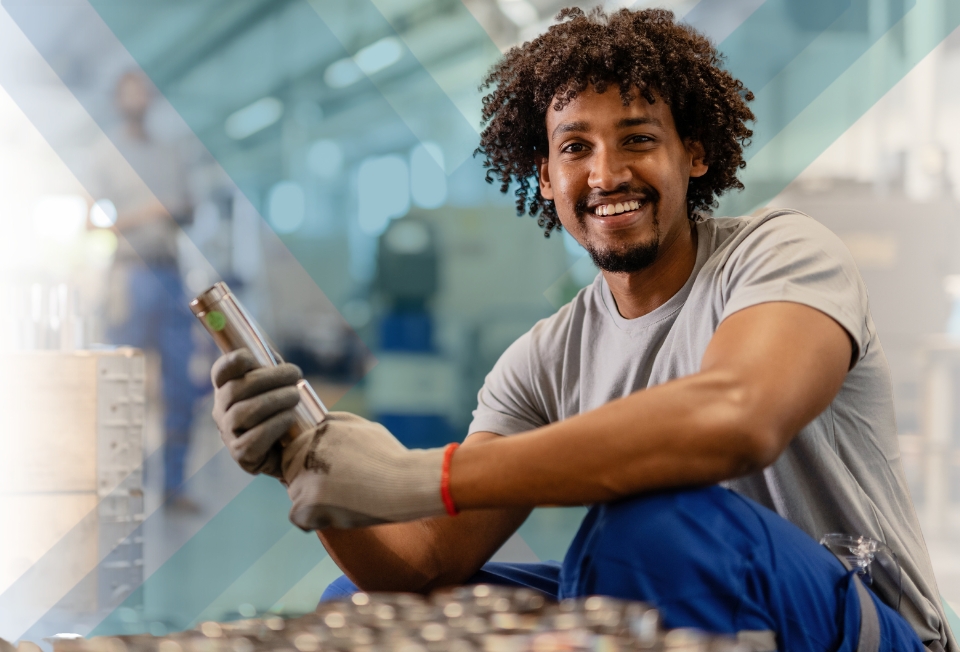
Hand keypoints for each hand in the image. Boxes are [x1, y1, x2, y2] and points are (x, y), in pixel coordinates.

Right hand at [211, 349, 301, 477]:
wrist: (294, 447)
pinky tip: (290, 418)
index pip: (220, 372)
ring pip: (243, 413)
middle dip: (268, 378)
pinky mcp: (242, 455)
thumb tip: (271, 354)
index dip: (231, 362)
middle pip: (235, 390)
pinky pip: (254, 440)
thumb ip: (271, 367)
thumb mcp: (277, 384)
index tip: (251, 356)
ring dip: (274, 400)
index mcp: (227, 389)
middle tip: (295, 373)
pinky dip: (275, 425)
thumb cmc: (283, 409)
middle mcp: (221, 411)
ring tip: (295, 395)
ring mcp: (229, 434)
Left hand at [281, 412, 446, 529]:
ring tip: (345, 500)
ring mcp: (304, 477)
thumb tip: (318, 421)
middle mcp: (306, 451)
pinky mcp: (307, 503)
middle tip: (338, 488)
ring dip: (313, 500)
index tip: (332, 473)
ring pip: (295, 493)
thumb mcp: (365, 427)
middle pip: (290, 470)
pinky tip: (338, 514)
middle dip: (308, 480)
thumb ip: (337, 421)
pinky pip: (298, 517)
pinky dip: (314, 520)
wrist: (403, 483)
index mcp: (318, 432)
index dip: (311, 463)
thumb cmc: (389, 457)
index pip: (294, 448)